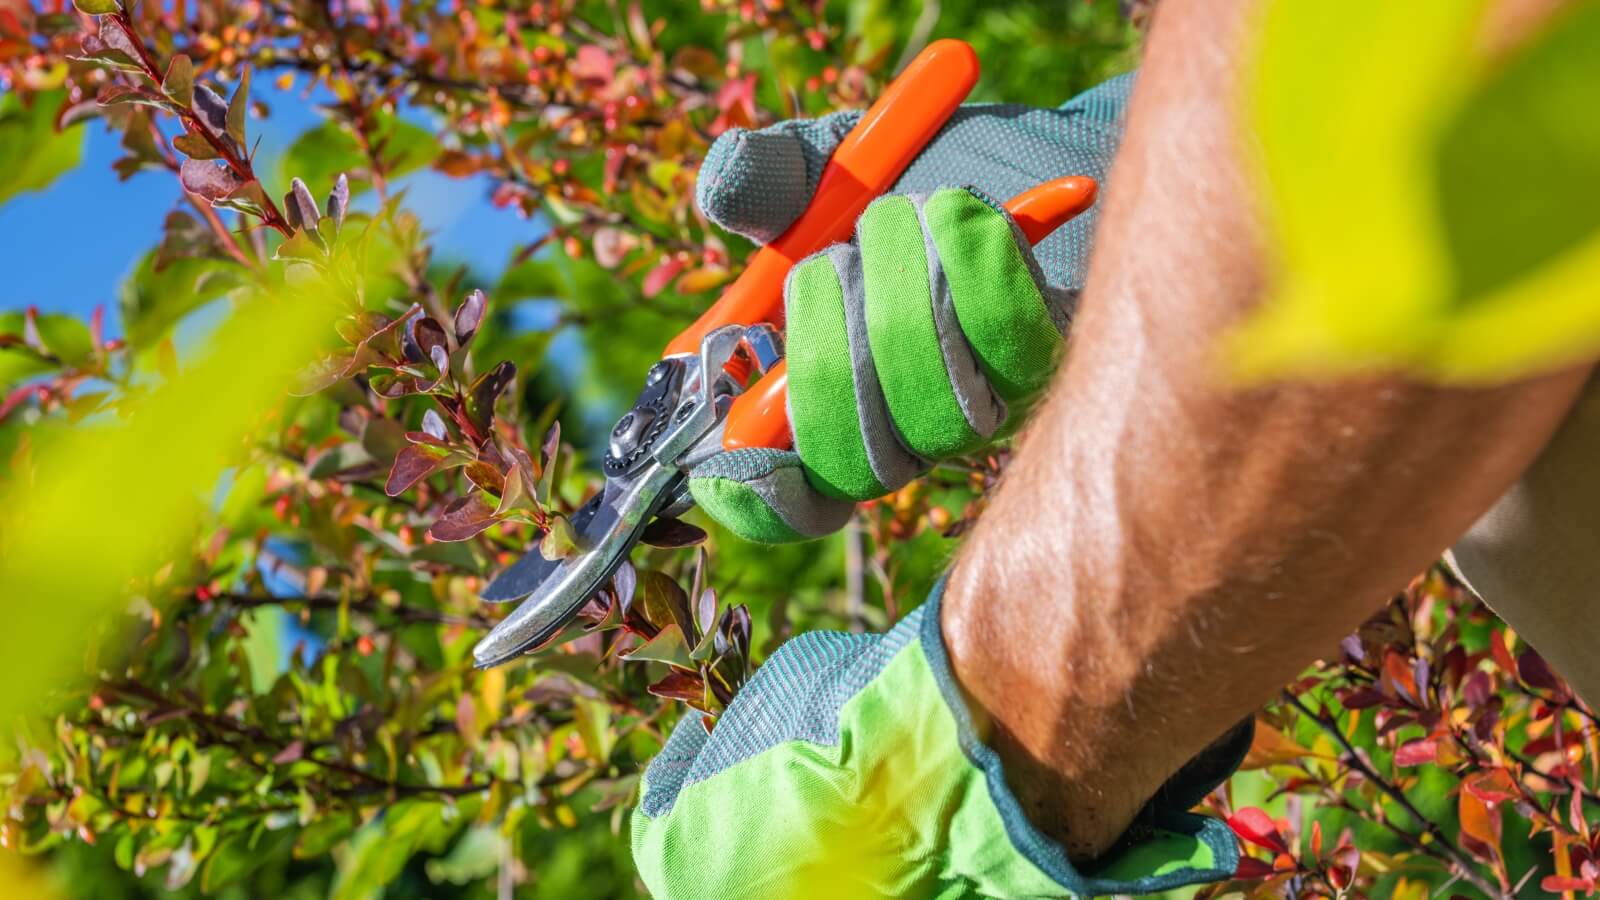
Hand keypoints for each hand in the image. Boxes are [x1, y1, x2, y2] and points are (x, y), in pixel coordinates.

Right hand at [686, 83, 1129, 541]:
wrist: (1029, 143)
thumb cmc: (911, 172)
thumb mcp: (821, 169)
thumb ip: (766, 184)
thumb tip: (724, 194)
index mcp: (836, 408)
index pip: (797, 503)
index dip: (759, 496)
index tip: (732, 450)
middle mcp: (912, 430)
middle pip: (855, 454)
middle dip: (825, 337)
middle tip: (835, 255)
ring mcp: (984, 403)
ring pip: (922, 386)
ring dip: (898, 276)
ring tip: (904, 211)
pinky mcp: (1046, 355)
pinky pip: (998, 328)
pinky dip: (966, 256)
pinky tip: (961, 213)